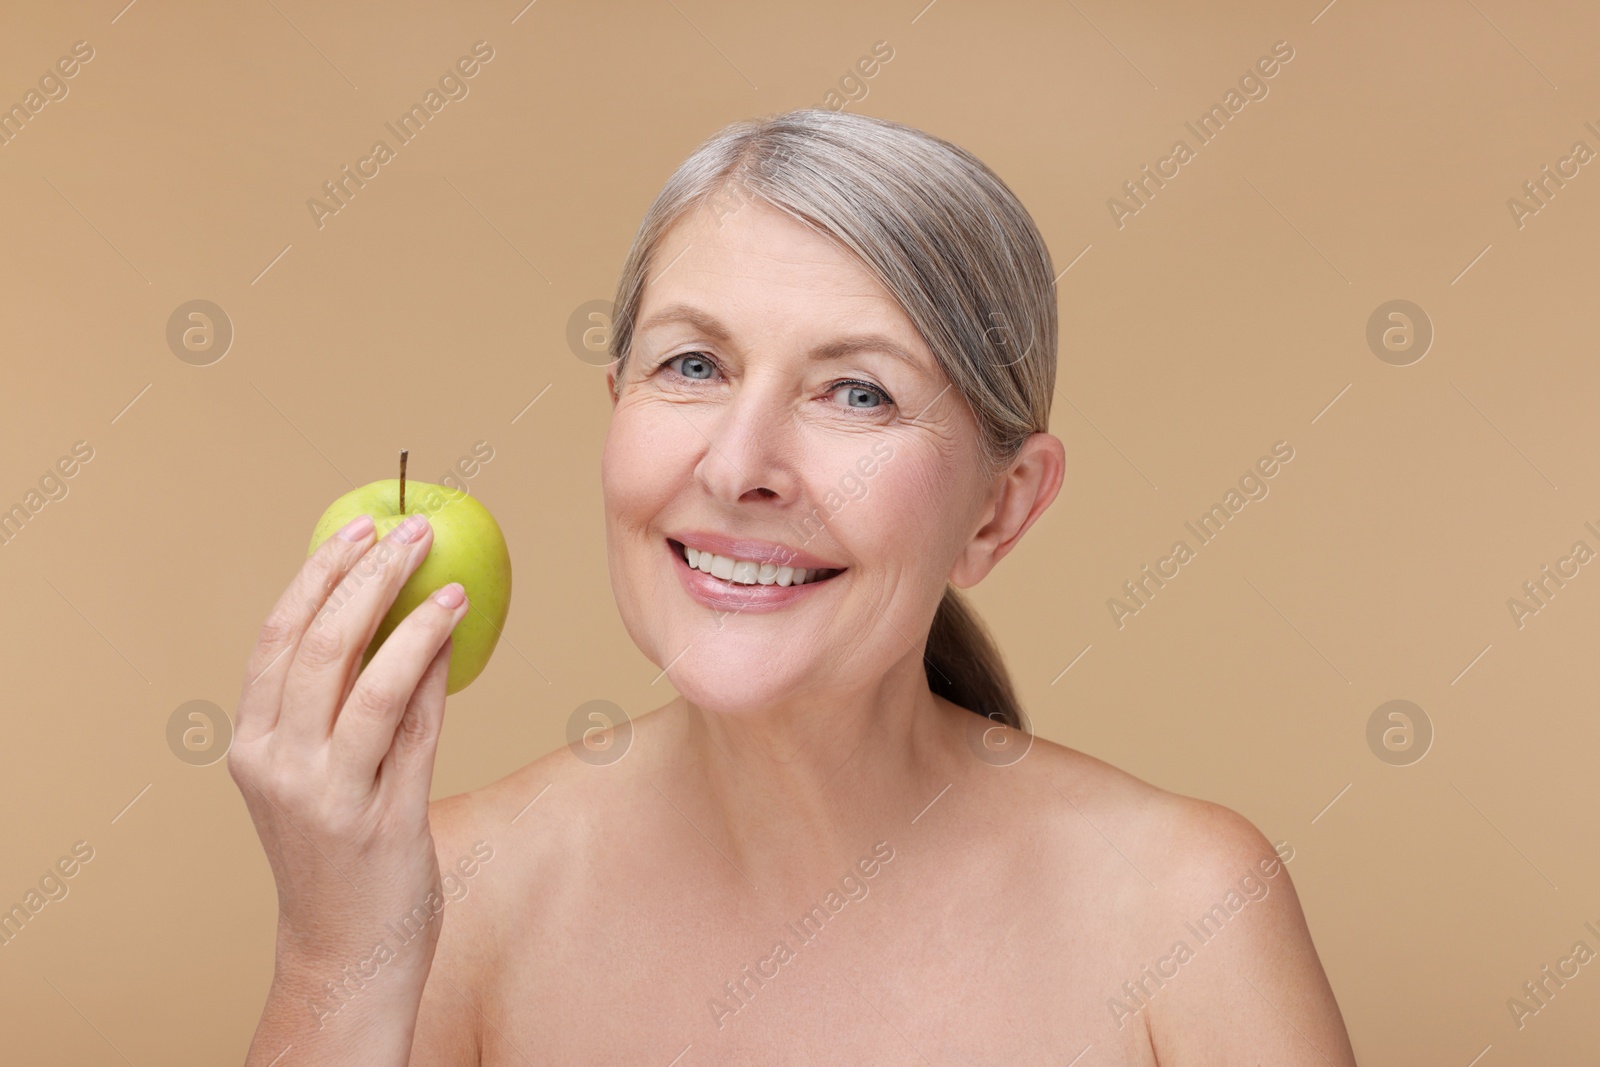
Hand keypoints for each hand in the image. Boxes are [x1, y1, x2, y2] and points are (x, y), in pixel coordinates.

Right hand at [229, 511, 467, 1053]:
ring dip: (406, 614)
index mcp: (253, 745)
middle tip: (411, 532)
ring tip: (443, 574)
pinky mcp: (376, 817)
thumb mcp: (326, 775)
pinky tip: (454, 629)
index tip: (355, 530)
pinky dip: (430, 668)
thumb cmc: (342, 857)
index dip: (316, 576)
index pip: (276, 639)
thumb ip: (353, 705)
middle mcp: (277, 763)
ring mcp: (324, 793)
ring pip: (362, 677)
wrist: (344, 954)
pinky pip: (408, 724)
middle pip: (316, 644)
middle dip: (365, 577)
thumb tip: (407, 621)